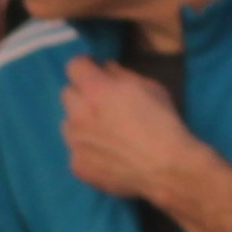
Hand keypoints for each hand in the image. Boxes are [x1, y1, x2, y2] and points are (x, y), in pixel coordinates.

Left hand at [59, 65, 231, 231]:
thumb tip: (105, 68)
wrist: (164, 166)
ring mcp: (74, 142)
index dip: (83, 65)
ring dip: (81, 121)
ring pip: (68, 123)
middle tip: (101, 101)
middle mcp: (78, 114)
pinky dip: (86, 147)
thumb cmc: (162, 121)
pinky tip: (107, 153)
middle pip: (67, 94)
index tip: (91, 69)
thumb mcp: (150, 87)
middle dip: (82, 93)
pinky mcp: (76, 165)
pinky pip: (75, 150)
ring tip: (106, 130)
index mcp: (96, 90)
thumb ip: (122, 75)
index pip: (73, 66)